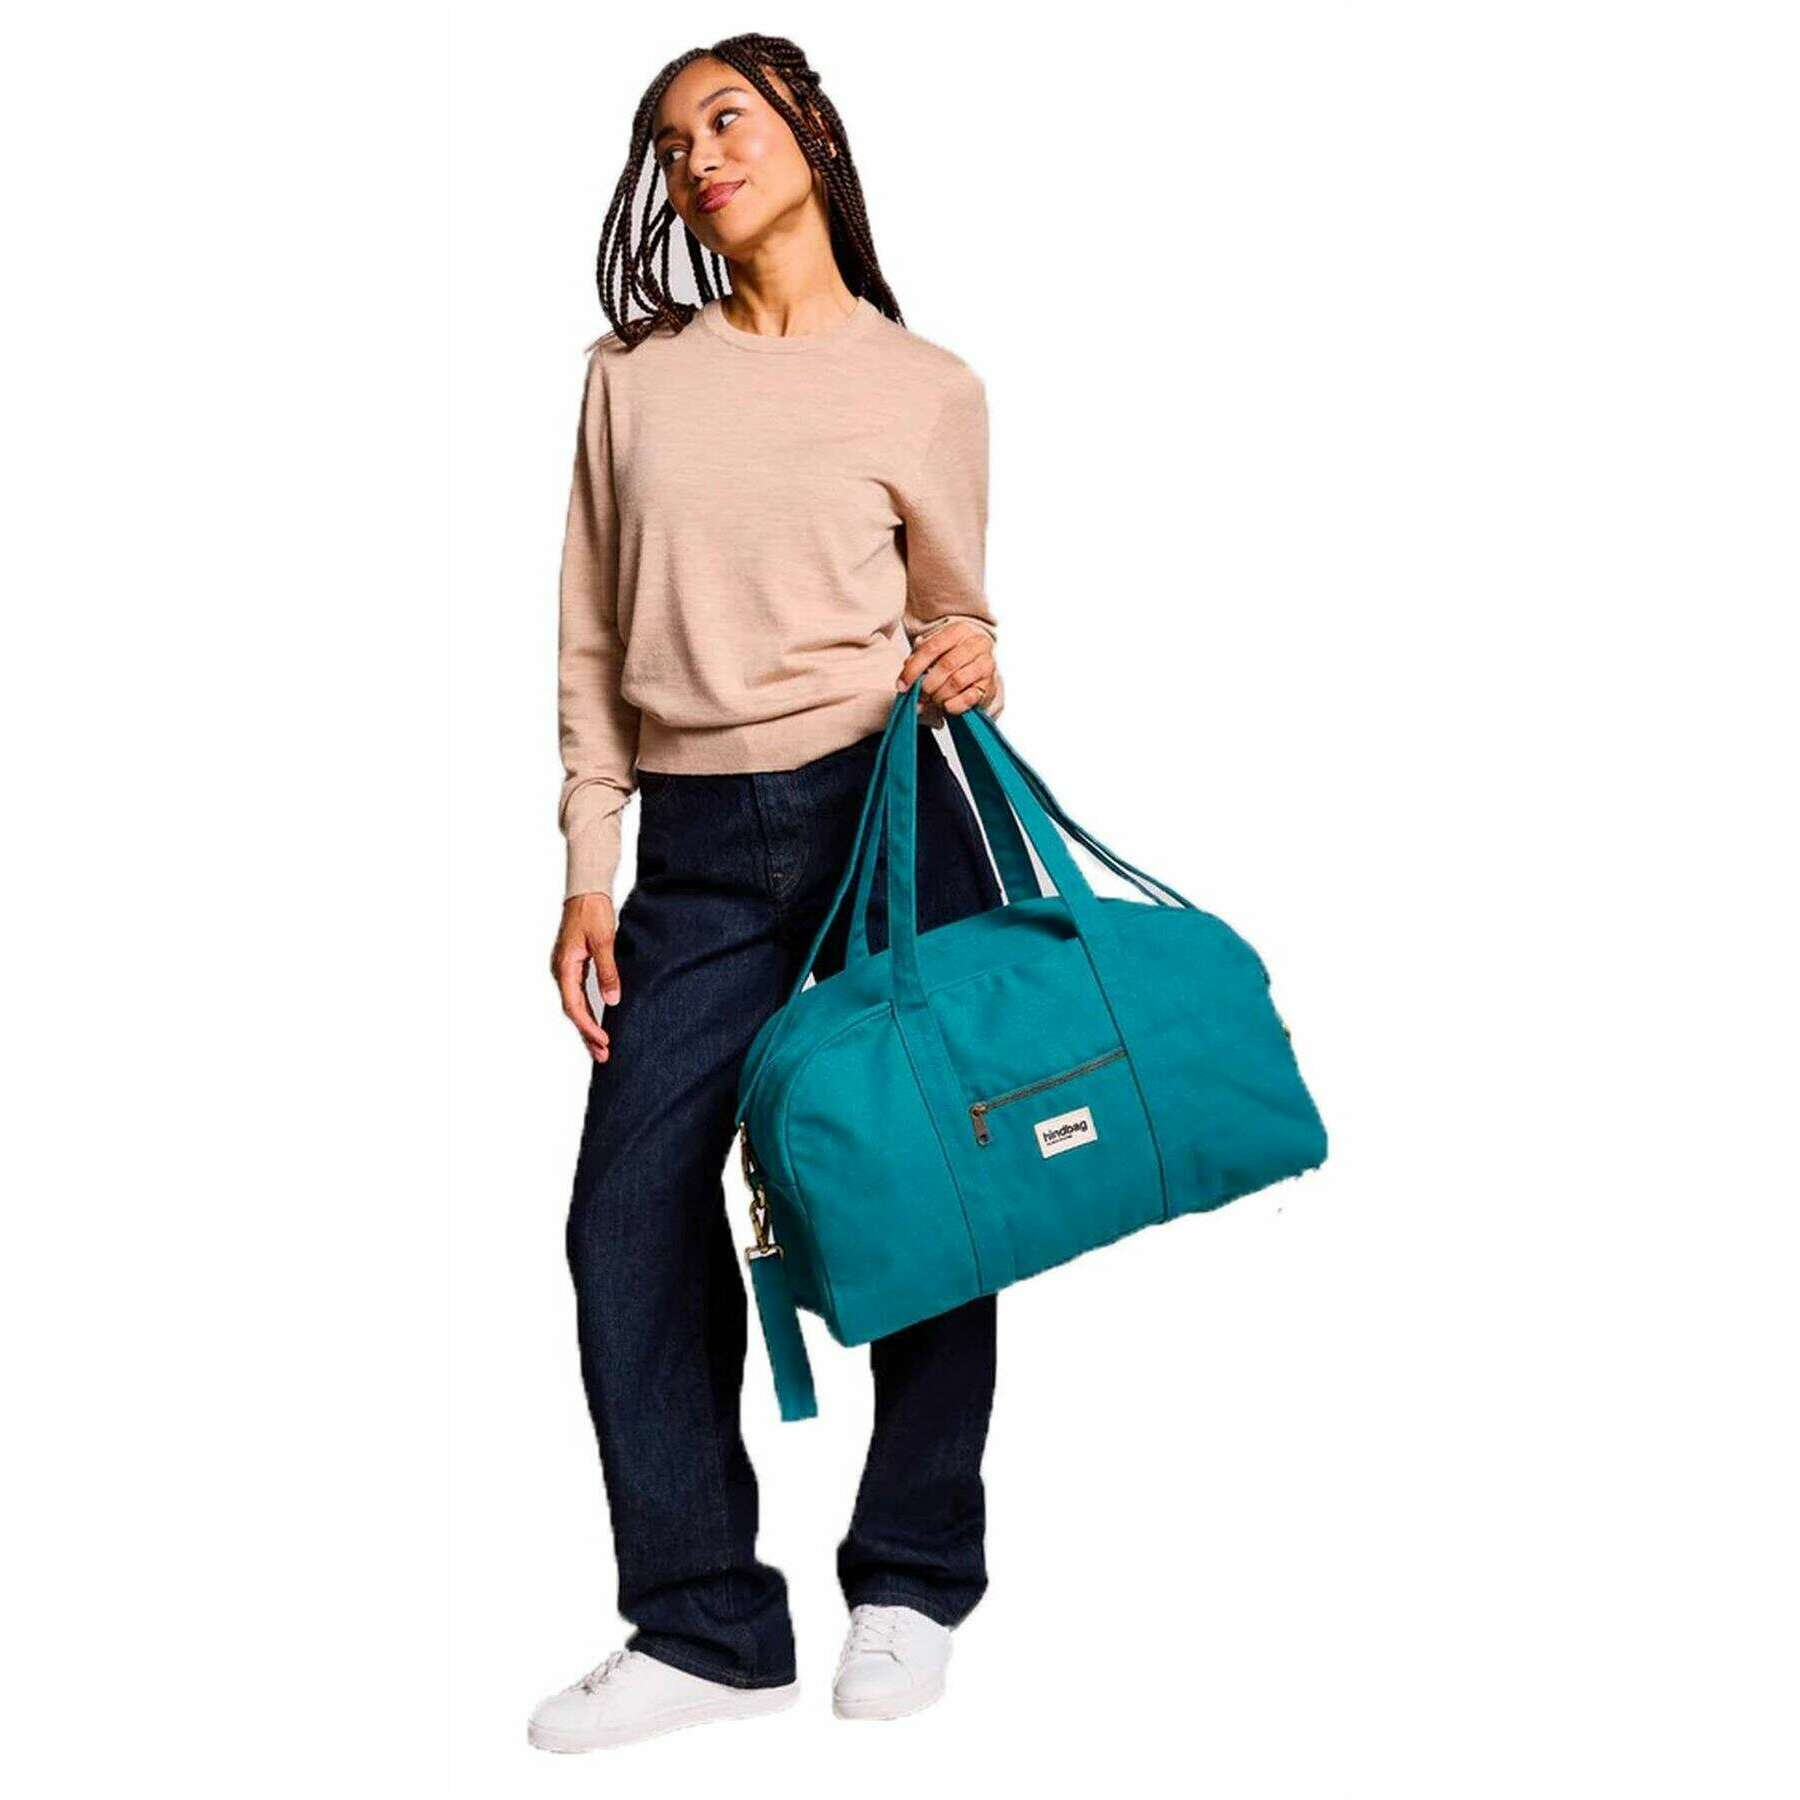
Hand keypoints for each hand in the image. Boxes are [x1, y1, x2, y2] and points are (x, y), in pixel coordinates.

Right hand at [552, 892, 619, 1061]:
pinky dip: (588, 1012)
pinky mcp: (574, 967)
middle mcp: (562, 971)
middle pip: (573, 1010)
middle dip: (587, 1034)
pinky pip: (579, 996)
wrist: (586, 891)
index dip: (588, 1026)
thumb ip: (608, 971)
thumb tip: (611, 1000)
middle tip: (603, 1056)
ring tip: (601, 1048)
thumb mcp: (604, 941)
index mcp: (565, 966)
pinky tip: (598, 1024)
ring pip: (576, 1005)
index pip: (574, 1005)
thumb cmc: (593, 911)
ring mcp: (566, 970)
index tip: (603, 1041)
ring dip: (588, 1026)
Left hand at [896, 621, 998, 727]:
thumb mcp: (935, 652)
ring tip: (933, 700)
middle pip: (946, 665)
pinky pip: (970, 697)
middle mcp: (977, 643)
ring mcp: (986, 664)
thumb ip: (918, 662)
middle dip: (928, 684)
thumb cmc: (953, 657)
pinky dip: (954, 705)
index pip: (931, 648)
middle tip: (920, 695)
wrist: (980, 664)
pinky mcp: (990, 684)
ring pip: (957, 681)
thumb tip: (904, 684)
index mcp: (959, 630)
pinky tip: (947, 705)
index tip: (902, 685)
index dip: (913, 669)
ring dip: (940, 695)